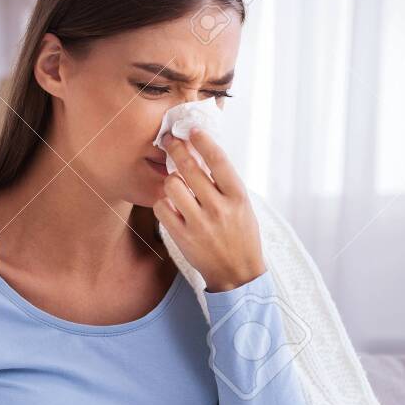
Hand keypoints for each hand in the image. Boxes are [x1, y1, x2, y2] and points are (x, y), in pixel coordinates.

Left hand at [153, 128, 265, 291]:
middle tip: (169, 140)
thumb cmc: (241, 236)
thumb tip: (204, 153)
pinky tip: (169, 204)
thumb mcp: (243, 206)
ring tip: (174, 182)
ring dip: (170, 180)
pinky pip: (162, 209)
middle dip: (176, 149)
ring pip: (172, 186)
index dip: (203, 141)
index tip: (192, 130)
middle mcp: (219, 208)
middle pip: (190, 169)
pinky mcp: (183, 237)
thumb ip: (225, 183)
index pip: (219, 161)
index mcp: (238, 197)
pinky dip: (162, 203)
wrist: (238, 274)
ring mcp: (200, 224)